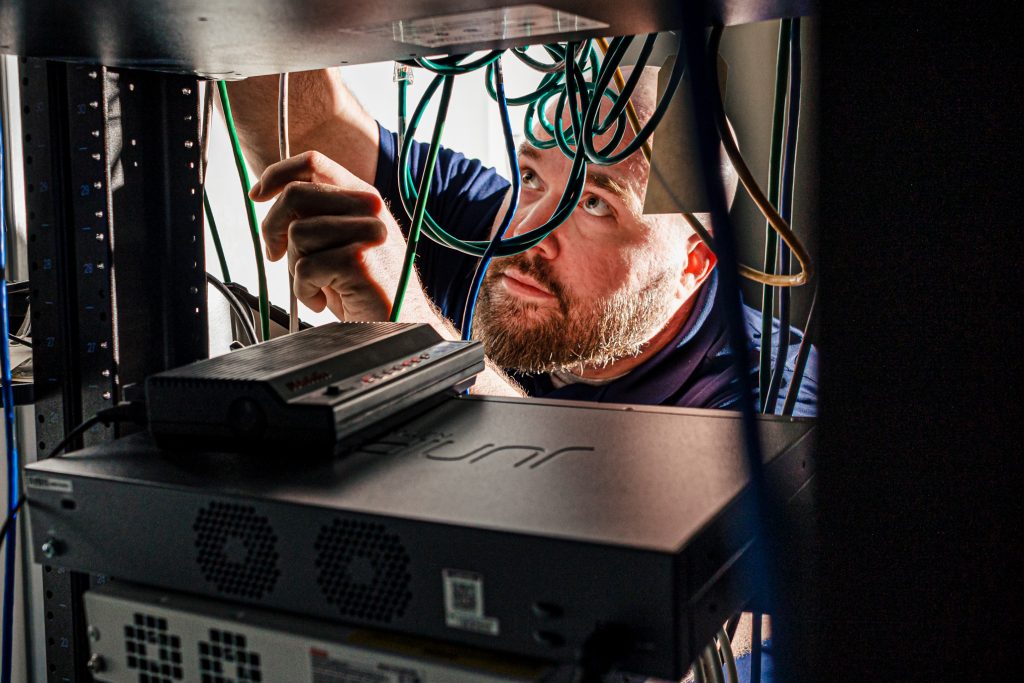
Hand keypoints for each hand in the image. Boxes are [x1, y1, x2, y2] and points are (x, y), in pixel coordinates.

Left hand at [249, 151, 416, 321]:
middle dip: (272, 227)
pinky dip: (304, 291)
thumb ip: (318, 215)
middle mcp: (369, 208)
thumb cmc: (367, 289)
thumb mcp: (343, 241)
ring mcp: (367, 232)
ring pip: (297, 233)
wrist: (402, 324)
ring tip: (316, 285)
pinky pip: (305, 268)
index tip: (258, 194)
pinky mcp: (358, 260)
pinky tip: (322, 301)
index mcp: (364, 197)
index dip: (277, 174)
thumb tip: (271, 201)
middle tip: (275, 253)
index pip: (314, 163)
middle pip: (296, 195)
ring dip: (295, 266)